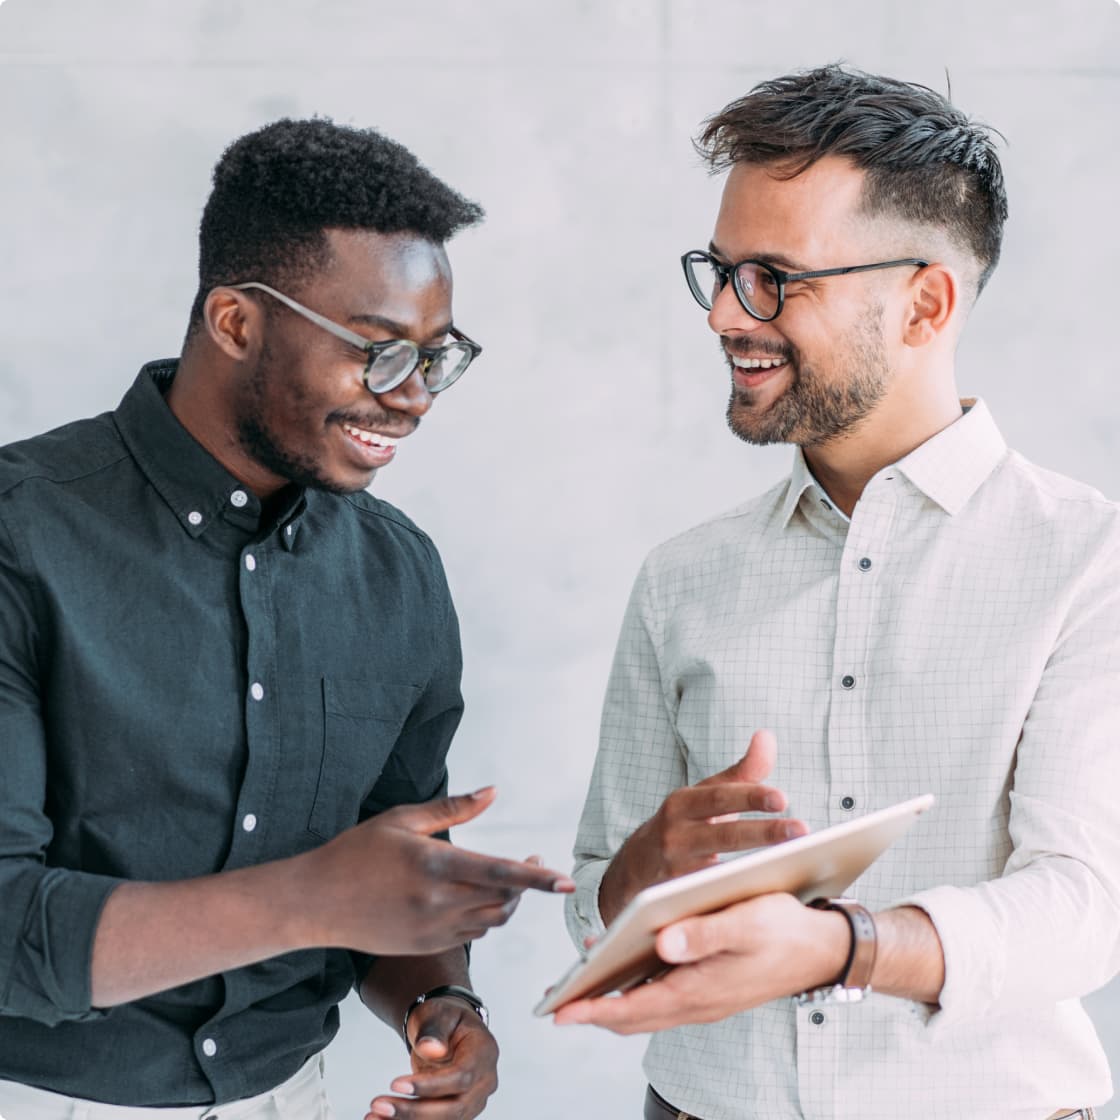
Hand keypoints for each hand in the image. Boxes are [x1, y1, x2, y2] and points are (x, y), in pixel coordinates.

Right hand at [301, 787, 573, 955]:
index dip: (537, 878)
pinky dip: (484, 917)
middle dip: (527, 885)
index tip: (566, 882)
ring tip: (507, 879)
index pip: (500, 873)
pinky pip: (470, 934)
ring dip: (507, 902)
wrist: (315, 902)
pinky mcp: (424, 945)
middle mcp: (438, 902)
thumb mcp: (402, 820)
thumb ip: (452, 809)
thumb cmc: (356, 852)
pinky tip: (477, 898)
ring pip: (491, 920)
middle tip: (532, 862)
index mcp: (435, 865)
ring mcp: (431, 929)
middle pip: (504, 901)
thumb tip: (492, 792)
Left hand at [368, 996, 497, 1119]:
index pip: (461, 1077)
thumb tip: (432, 1050)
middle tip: (379, 1105)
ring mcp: (473, 1101)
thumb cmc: (444, 1019)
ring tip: (375, 1116)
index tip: (396, 1084)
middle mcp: (484, 1082)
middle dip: (414, 1111)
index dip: (430, 1085)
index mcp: (484, 1052)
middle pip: (453, 1108)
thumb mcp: (438, 1014)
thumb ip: (434, 1030)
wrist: (447, 1030)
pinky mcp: (457, 1113)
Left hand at [554, 893, 848, 1033]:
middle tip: (557, 1002)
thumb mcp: (746, 923)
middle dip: (593, 1010)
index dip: (594, 1009)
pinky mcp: (711, 990)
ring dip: (612, 1002)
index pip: (634, 1008)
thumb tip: (661, 943)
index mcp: (700, 989)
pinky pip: (662, 999)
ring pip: (646, 1010)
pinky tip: (623, 968)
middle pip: (633, 1016)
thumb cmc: (785, 930)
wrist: (824, 949)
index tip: (560, 1010)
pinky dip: (636, 992)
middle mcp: (698, 1002)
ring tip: (579, 986)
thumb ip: (704, 934)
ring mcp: (705, 1000)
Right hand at [598, 730, 806, 922]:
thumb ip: (741, 772)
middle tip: (802, 830)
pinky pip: (712, 898)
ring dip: (755, 868)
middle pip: (725, 834)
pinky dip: (737, 897)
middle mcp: (676, 834)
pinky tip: (768, 896)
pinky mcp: (679, 899)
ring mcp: (676, 869)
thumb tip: (767, 736)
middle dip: (765, 832)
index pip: (719, 796)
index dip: (750, 796)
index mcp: (683, 803)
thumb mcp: (705, 796)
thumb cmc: (683, 825)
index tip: (783, 798)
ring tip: (792, 864)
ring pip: (719, 870)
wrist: (635, 866)